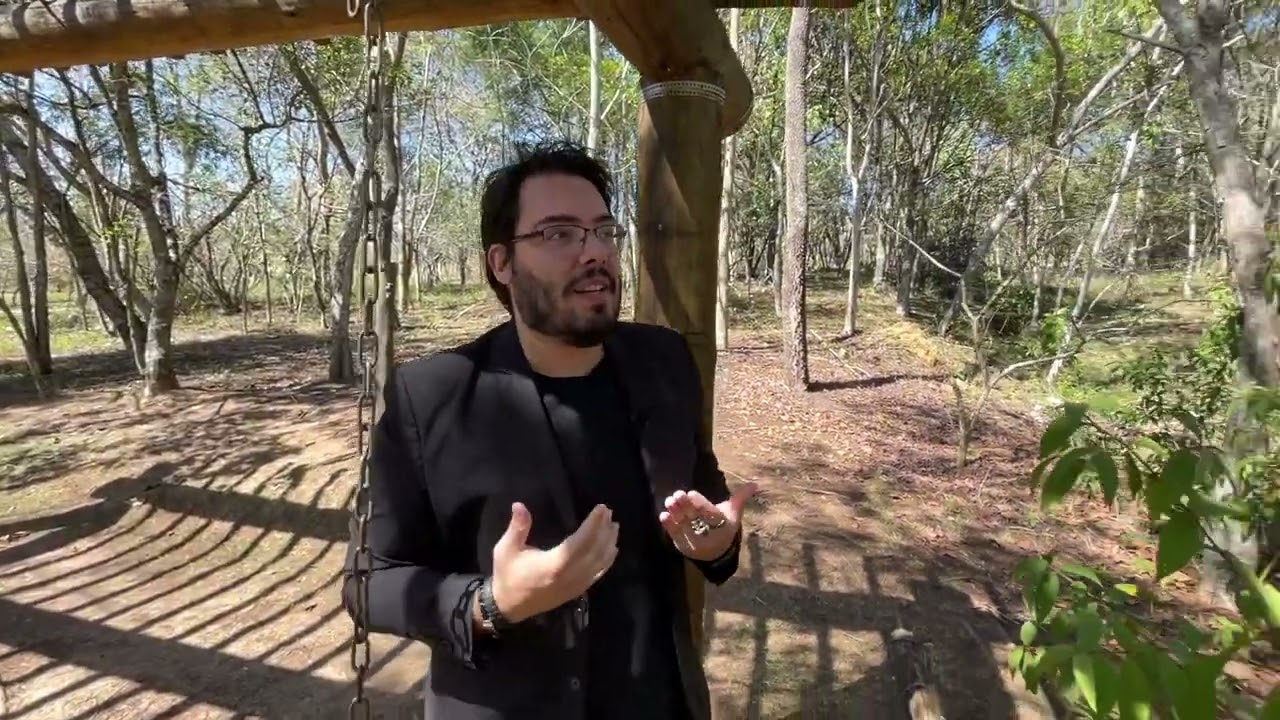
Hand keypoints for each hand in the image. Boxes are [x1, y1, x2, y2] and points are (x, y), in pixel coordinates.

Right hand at [489, 502, 618, 623]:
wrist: (508, 606)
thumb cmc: (507, 575)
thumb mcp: (506, 549)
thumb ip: (517, 527)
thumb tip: (519, 505)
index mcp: (554, 565)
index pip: (581, 541)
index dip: (593, 525)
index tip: (602, 508)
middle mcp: (569, 576)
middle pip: (594, 551)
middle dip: (603, 530)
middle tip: (609, 513)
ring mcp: (575, 586)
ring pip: (599, 563)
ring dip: (608, 544)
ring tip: (613, 526)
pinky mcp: (577, 591)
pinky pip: (597, 574)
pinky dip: (607, 561)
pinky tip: (612, 550)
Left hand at [659, 484, 757, 561]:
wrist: (717, 552)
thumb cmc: (724, 526)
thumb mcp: (733, 513)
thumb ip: (741, 497)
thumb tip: (755, 484)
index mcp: (722, 525)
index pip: (710, 514)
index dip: (701, 504)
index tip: (691, 493)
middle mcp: (709, 534)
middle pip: (696, 518)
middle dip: (686, 506)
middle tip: (677, 494)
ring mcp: (695, 541)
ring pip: (684, 525)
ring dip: (676, 514)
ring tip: (669, 501)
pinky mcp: (684, 545)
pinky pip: (675, 536)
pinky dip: (669, 526)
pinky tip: (663, 516)